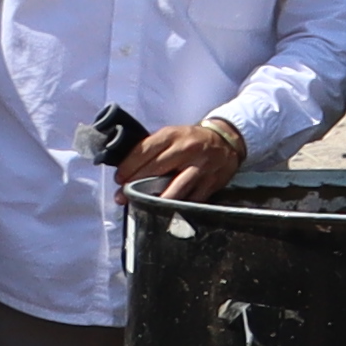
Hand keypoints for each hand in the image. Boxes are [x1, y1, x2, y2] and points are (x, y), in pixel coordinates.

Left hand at [125, 117, 248, 200]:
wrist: (227, 140)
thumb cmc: (191, 140)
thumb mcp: (173, 135)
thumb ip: (153, 148)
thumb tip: (127, 169)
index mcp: (173, 135)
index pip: (144, 151)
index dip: (128, 166)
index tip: (119, 178)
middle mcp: (186, 149)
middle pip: (155, 170)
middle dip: (134, 184)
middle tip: (122, 195)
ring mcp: (200, 167)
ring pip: (173, 188)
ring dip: (154, 200)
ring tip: (141, 205)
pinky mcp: (211, 183)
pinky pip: (190, 199)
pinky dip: (176, 207)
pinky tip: (165, 210)